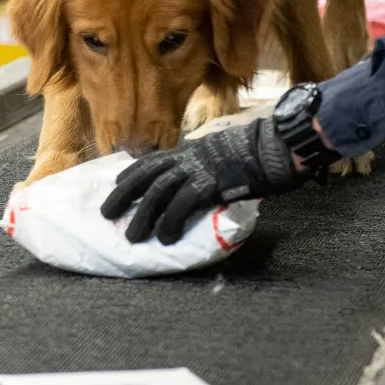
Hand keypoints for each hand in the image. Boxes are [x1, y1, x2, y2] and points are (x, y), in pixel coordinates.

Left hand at [100, 118, 306, 244]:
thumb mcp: (224, 152)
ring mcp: (198, 169)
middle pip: (146, 175)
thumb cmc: (258, 152)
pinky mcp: (210, 183)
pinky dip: (170, 222)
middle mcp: (188, 157)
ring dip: (143, 216)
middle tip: (107, 214)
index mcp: (191, 149)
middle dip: (124, 195)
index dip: (133, 173)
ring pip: (158, 192)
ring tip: (132, 237)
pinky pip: (182, 205)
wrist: (277, 147)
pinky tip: (165, 238)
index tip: (117, 184)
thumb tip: (203, 182)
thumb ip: (207, 165)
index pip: (153, 160)